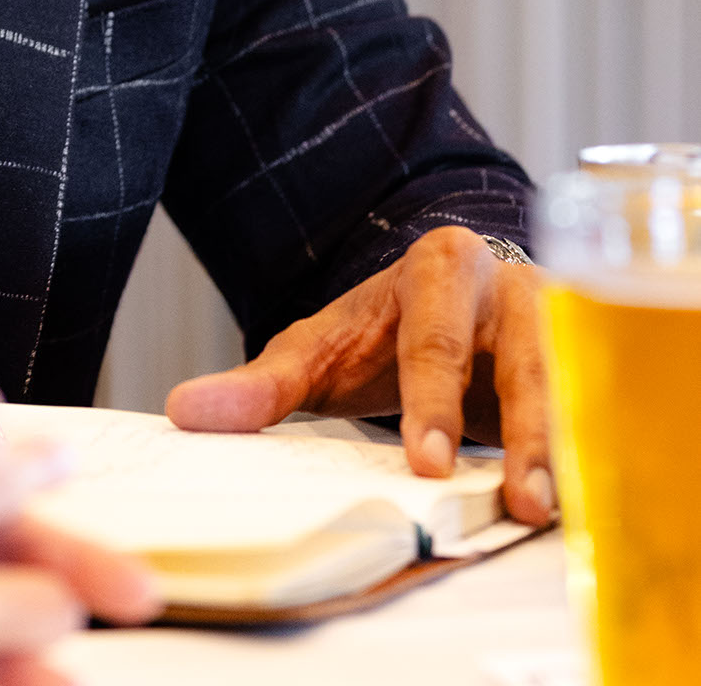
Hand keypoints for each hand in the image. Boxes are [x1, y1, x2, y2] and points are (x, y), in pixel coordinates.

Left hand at [165, 225, 553, 526]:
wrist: (459, 294)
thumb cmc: (389, 329)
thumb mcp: (325, 347)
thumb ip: (263, 383)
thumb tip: (183, 410)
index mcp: (437, 266)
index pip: (433, 338)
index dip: (432, 401)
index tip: (425, 462)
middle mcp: (504, 284)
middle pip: (518, 357)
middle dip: (518, 427)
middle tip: (515, 496)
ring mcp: (556, 317)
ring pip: (568, 382)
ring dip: (562, 448)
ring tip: (548, 509)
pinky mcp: (586, 356)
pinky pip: (593, 406)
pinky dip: (585, 451)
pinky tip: (575, 498)